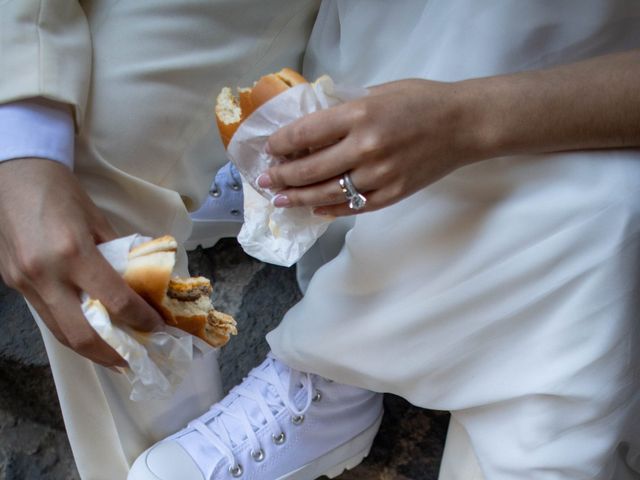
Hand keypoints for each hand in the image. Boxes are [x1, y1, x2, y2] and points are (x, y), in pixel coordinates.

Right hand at [0, 159, 163, 366]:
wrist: (15, 175)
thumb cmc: (63, 193)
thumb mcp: (99, 221)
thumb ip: (118, 256)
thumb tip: (141, 284)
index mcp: (73, 252)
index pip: (114, 300)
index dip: (140, 319)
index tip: (157, 328)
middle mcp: (46, 274)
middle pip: (81, 334)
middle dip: (111, 354)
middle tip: (134, 361)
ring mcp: (24, 282)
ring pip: (59, 333)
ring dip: (90, 350)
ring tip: (114, 358)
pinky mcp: (13, 284)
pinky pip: (46, 317)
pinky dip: (70, 331)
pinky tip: (89, 336)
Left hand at [262, 79, 482, 215]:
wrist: (464, 125)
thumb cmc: (422, 101)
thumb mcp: (378, 92)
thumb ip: (344, 110)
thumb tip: (312, 128)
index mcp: (359, 114)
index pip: (305, 134)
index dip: (280, 144)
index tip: (269, 150)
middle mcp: (365, 147)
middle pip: (310, 169)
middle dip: (281, 176)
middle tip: (265, 181)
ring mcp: (379, 175)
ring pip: (327, 193)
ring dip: (298, 198)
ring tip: (279, 201)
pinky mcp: (392, 194)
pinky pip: (353, 207)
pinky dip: (330, 209)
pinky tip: (314, 209)